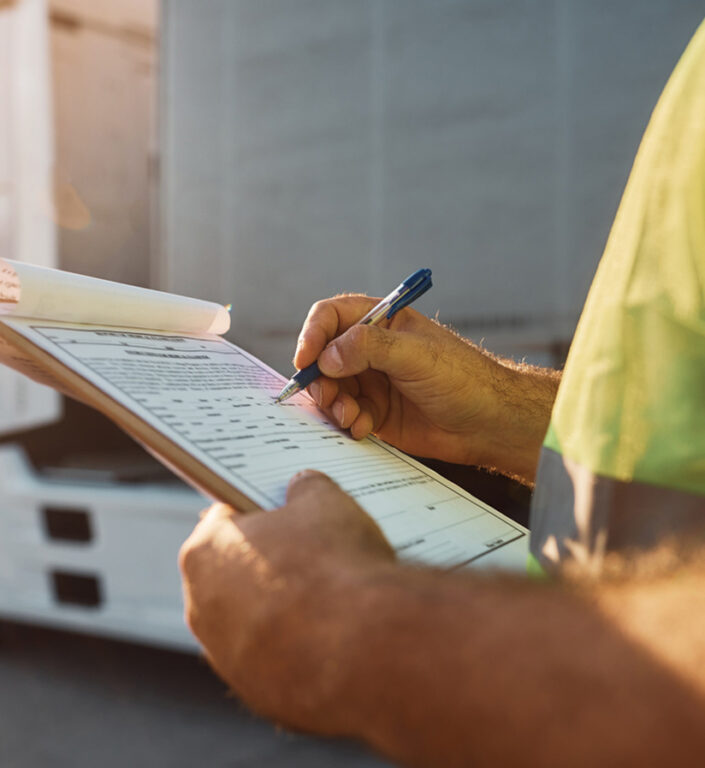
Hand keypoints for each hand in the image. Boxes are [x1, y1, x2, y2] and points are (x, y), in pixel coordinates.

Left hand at [179, 470, 394, 730]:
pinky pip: (275, 662)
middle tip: (309, 551)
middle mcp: (202, 608)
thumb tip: (305, 486)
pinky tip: (333, 637)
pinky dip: (297, 651)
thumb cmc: (334, 566)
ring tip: (328, 597)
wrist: (364, 647)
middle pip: (234, 572)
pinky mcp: (258, 694)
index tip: (279, 509)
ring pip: (252, 623)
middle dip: (267, 561)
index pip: (224, 519)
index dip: (256, 510)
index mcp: (205, 552)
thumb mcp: (325, 501)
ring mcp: (227, 658)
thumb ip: (306, 488)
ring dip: (279, 611)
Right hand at [294, 295, 557, 478]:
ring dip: (333, 405)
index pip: (332, 317)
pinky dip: (347, 423)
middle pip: (323, 357)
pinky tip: (364, 429)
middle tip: (330, 398)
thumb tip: (326, 356)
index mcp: (382, 322)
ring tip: (351, 418)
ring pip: (330, 390)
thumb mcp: (416, 355)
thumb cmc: (463, 379)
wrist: (489, 423)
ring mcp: (371, 382)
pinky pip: (345, 416)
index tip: (306, 360)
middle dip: (320, 379)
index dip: (313, 335)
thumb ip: (369, 349)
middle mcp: (370, 350)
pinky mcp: (375, 413)